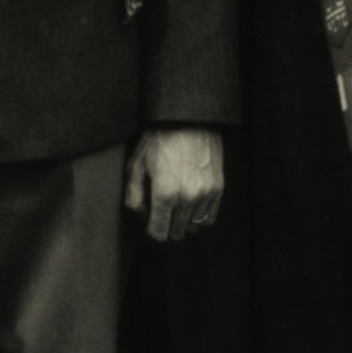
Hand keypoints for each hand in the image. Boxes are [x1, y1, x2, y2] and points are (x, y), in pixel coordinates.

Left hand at [128, 125, 227, 242]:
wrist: (189, 120)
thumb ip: (133, 194)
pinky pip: (210, 218)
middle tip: (162, 213)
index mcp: (164, 194)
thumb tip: (138, 214)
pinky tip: (191, 208)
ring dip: (183, 222)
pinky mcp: (218, 188)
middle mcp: (186, 198)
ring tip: (176, 207)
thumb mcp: (137, 163)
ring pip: (193, 226)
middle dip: (167, 227)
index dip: (152, 231)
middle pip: (176, 233)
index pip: (159, 233)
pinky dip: (200, 217)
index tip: (151, 223)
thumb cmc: (160, 138)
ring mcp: (205, 194)